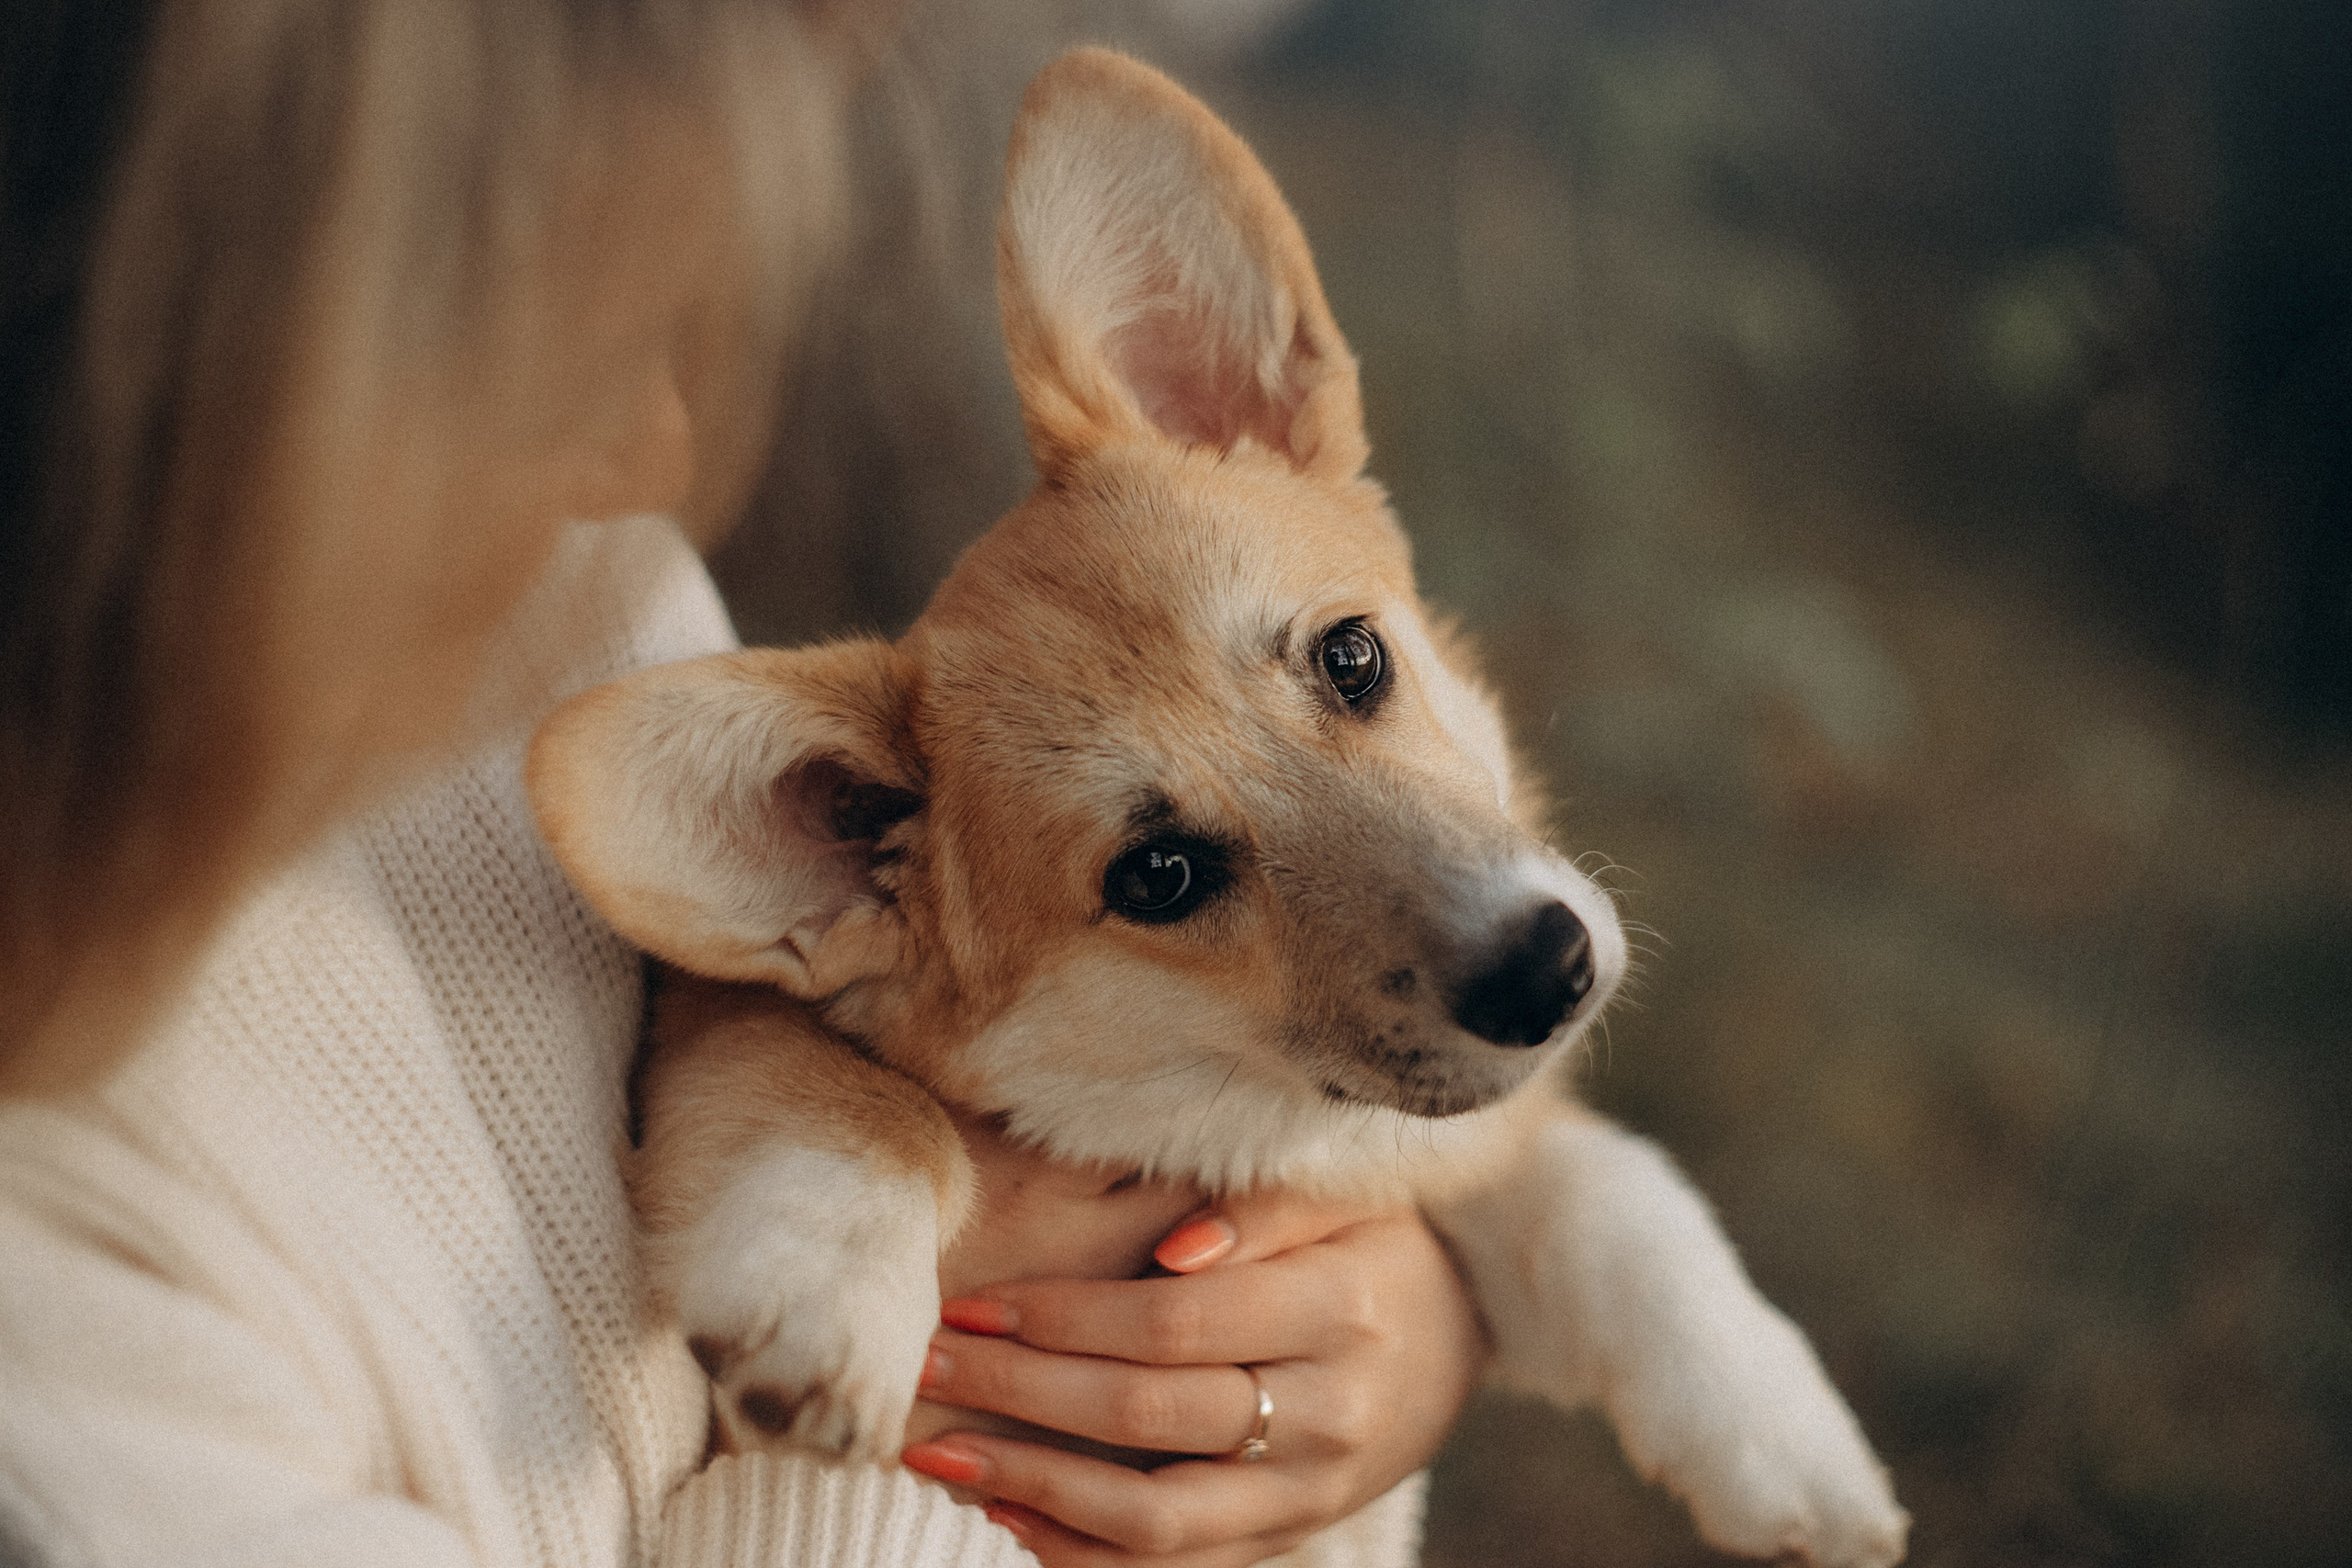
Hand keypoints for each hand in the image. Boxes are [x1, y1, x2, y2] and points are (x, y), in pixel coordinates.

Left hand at [903, 1185, 1486, 1567]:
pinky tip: (1005, 1512)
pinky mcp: (1286, 1539)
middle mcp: (1327, 1416)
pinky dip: (1080, 1555)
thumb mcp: (1343, 1195)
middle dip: (1019, 1392)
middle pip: (1146, 1416)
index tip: (971, 1302)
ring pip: (1152, 1519)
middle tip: (927, 1365)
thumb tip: (1170, 1246)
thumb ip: (1261, 1204)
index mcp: (1338, 1312)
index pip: (1172, 1323)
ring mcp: (1306, 1494)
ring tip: (938, 1454)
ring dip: (1032, 1487)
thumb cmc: (1376, 1242)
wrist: (1461, 1336)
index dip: (1062, 1316)